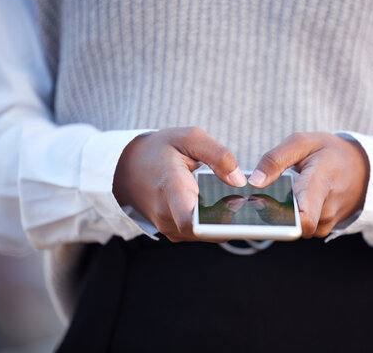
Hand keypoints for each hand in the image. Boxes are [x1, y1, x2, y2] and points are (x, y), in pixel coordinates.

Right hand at [112, 127, 246, 241]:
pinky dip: (211, 223)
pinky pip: (199, 233)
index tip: (233, 209)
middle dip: (227, 219)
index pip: (188, 219)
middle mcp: (166, 213)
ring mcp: (168, 226)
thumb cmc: (160, 150)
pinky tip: (218, 206)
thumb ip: (217, 155)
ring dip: (220, 221)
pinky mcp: (174, 232)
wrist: (129, 167)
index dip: (213, 222)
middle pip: (204, 229)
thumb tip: (239, 179)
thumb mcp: (189, 138)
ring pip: (204, 234)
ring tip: (229, 200)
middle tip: (242, 202)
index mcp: (170, 186)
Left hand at [248, 133, 369, 237]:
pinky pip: (301, 228)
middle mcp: (326, 209)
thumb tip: (254, 181)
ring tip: (287, 192)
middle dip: (274, 212)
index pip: (305, 218)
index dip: (282, 220)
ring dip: (284, 213)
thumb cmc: (330, 153)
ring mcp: (327, 222)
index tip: (263, 206)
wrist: (362, 168)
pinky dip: (293, 217)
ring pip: (295, 227)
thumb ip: (275, 159)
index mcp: (320, 183)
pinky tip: (294, 201)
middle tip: (268, 193)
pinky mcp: (324, 228)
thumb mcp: (303, 142)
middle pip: (293, 224)